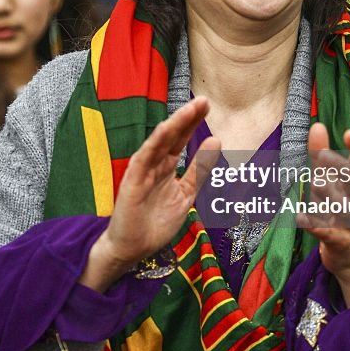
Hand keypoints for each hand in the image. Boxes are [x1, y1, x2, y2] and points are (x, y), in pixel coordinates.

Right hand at [80, 97, 219, 291]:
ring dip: (173, 125)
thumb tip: (217, 141)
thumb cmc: (156, 223)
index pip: (181, 139)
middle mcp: (154, 164)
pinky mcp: (132, 181)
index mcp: (166, 167)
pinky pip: (144, 158)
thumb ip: (199, 169)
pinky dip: (155, 143)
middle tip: (203, 100)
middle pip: (172, 136)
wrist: (133, 249)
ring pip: (159, 142)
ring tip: (189, 110)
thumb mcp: (186, 194)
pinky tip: (166, 130)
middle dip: (187, 118)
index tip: (207, 107)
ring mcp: (142, 171)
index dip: (193, 123)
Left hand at [298, 123, 349, 306]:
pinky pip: (327, 232)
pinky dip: (314, 225)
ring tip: (316, 183)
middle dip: (341, 169)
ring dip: (329, 195)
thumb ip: (323, 157)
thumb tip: (317, 125)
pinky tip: (300, 218)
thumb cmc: (340, 212)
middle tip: (323, 156)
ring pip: (343, 207)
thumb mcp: (332, 183)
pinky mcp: (340, 241)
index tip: (349, 133)